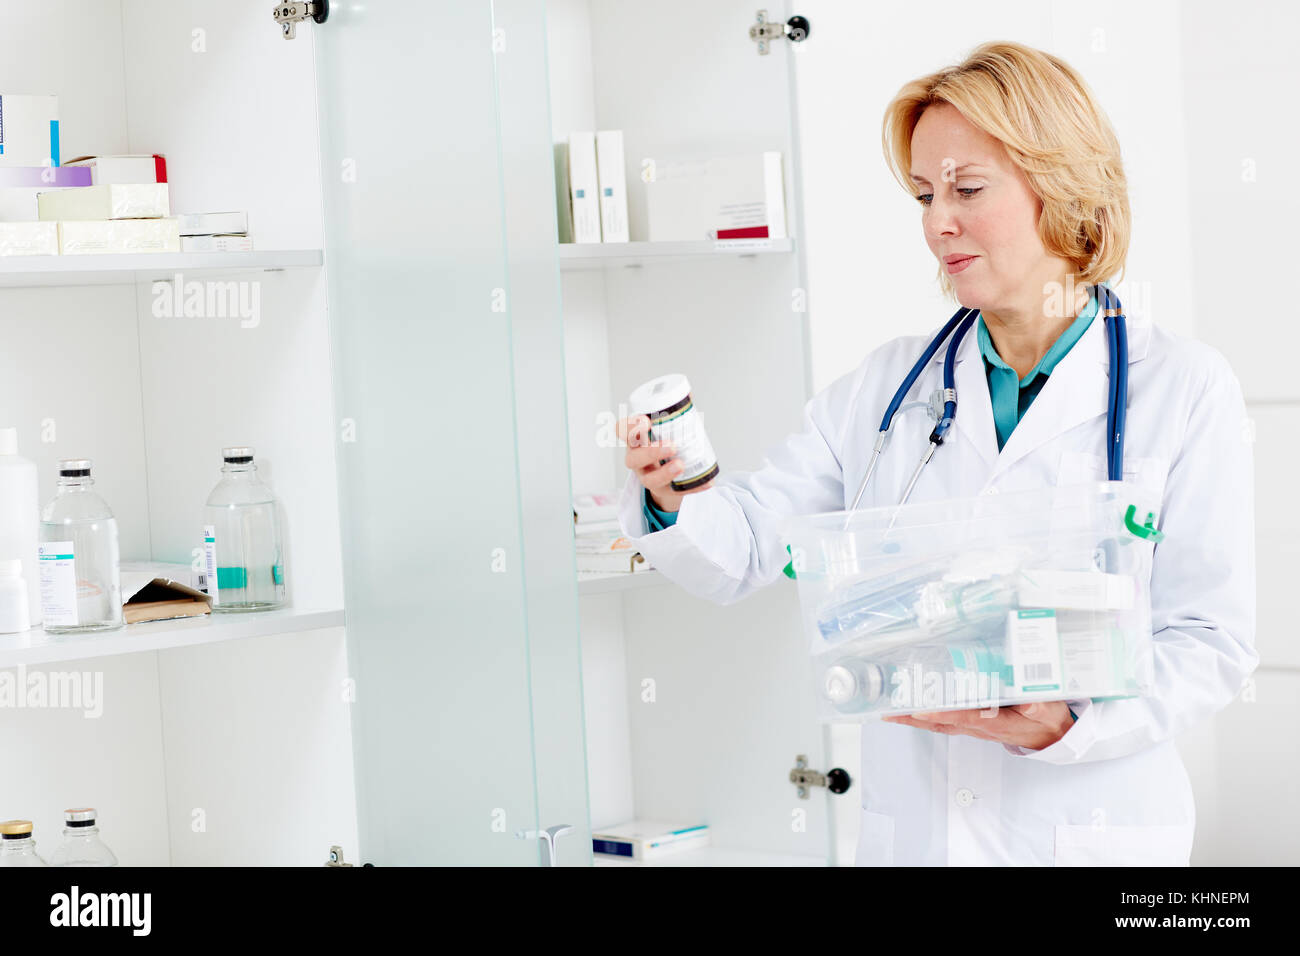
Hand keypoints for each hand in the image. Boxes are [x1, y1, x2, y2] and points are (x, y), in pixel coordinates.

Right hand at [616, 414, 714, 511]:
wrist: (670, 474)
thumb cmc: (664, 443)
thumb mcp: (665, 429)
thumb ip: (674, 414)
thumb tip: (690, 396)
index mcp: (635, 440)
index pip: (622, 432)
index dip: (630, 427)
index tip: (646, 420)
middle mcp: (636, 459)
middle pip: (634, 458)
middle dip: (651, 452)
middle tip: (672, 445)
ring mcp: (648, 477)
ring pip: (649, 480)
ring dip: (665, 472)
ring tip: (681, 465)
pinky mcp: (663, 491)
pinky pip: (676, 492)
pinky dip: (692, 487)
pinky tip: (706, 483)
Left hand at [882, 700, 1073, 750]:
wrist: (1051, 736)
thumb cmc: (1048, 720)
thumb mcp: (1050, 712)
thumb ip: (1039, 707)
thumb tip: (1028, 703)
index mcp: (995, 722)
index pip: (964, 717)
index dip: (942, 714)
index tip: (921, 711)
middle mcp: (979, 726)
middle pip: (941, 723)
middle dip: (915, 718)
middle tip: (890, 710)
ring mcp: (973, 726)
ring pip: (939, 724)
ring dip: (914, 719)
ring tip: (889, 711)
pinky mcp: (972, 723)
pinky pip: (944, 722)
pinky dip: (925, 718)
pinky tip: (909, 711)